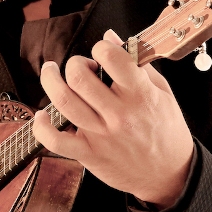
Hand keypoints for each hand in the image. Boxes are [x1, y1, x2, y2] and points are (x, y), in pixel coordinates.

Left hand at [32, 29, 194, 206]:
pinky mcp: (89, 154)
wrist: (169, 174)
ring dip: (50, 81)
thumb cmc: (166, 130)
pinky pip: (55, 141)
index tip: (101, 51)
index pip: (112, 58)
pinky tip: (41, 116)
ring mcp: (101, 136)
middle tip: (80, 67)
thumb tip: (111, 37)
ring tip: (52, 73)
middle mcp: (119, 115)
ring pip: (64, 102)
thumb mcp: (162, 92)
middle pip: (79, 77)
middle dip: (74, 63)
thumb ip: (137, 63)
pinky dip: (42, 126)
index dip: (100, 47)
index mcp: (141, 95)